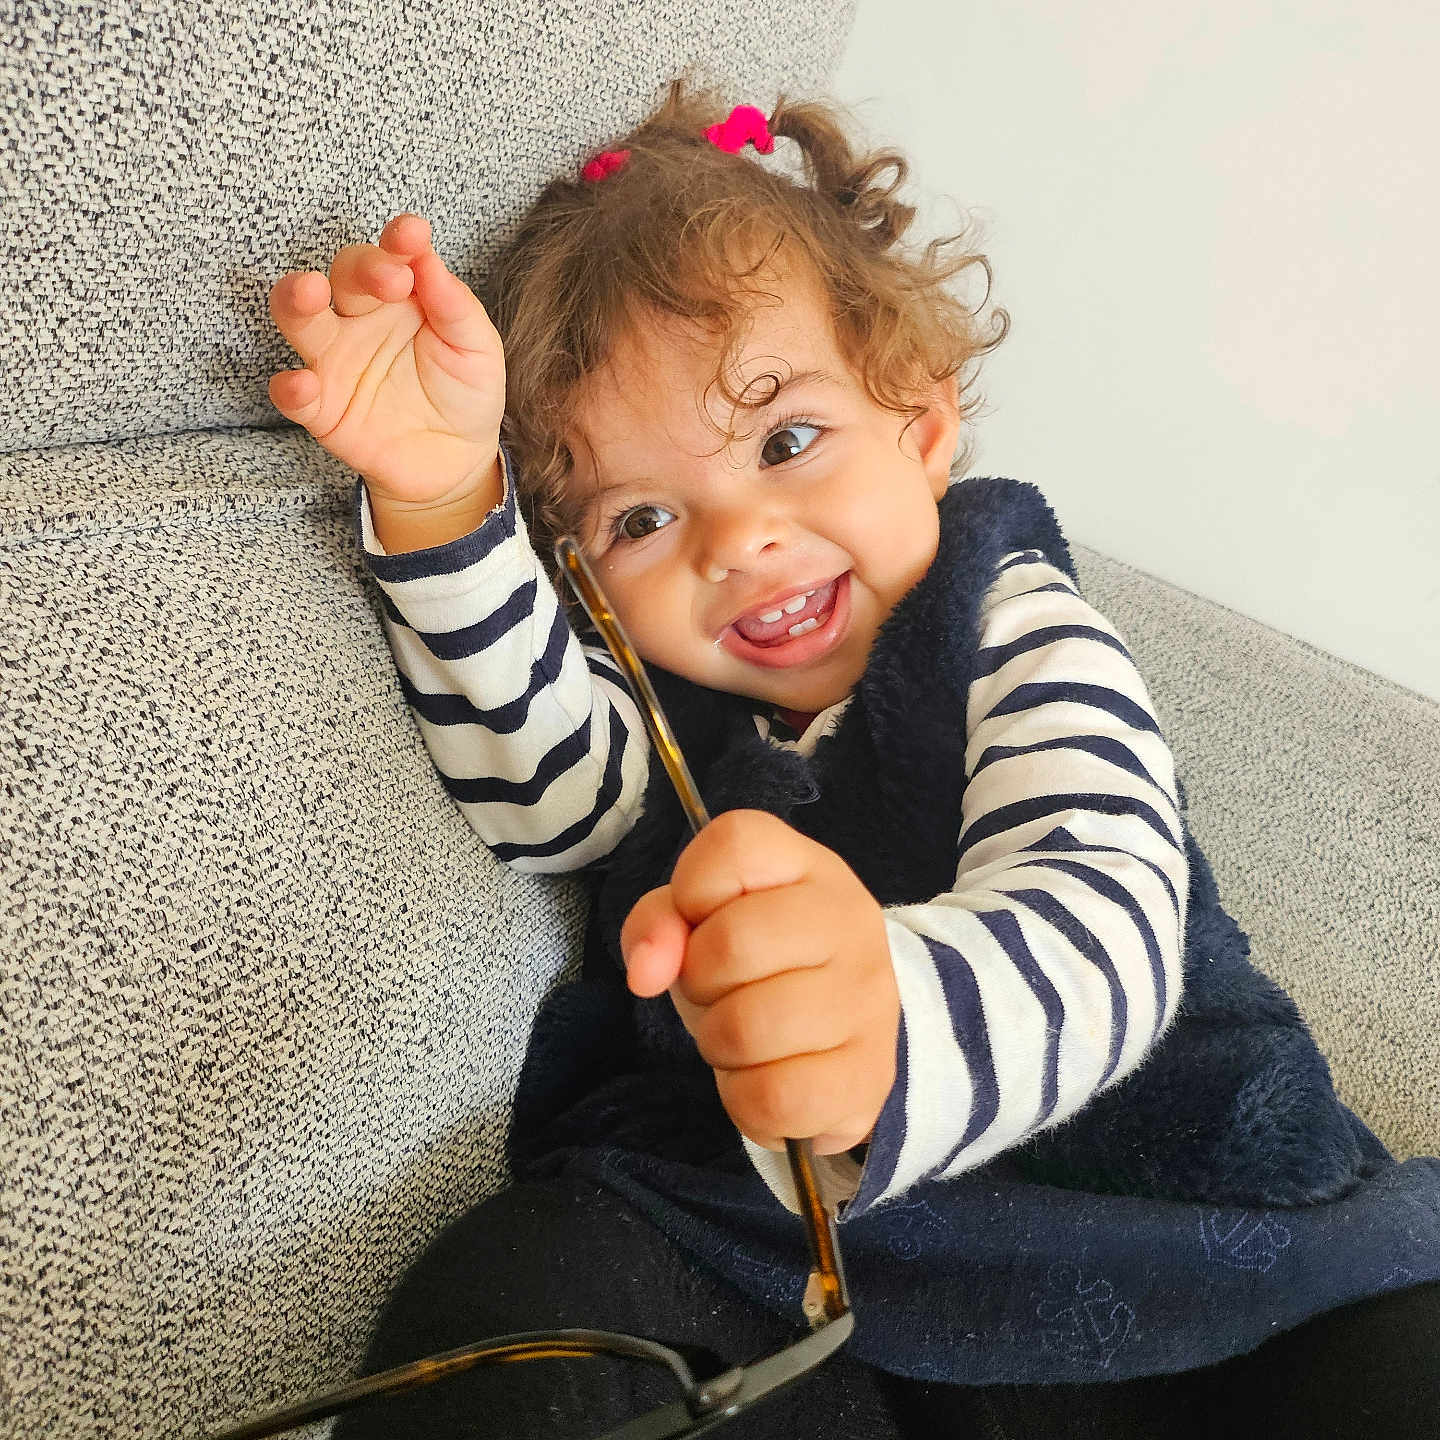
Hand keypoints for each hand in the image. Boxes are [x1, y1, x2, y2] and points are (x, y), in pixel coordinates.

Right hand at [268, 213, 504, 508]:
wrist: (457, 462)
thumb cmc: (466, 393)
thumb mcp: (477, 349)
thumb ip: (455, 306)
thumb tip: (429, 258)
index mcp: (401, 297)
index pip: (391, 257)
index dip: (398, 241)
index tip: (412, 234)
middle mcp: (361, 320)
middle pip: (344, 277)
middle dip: (361, 268)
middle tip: (391, 278)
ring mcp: (336, 362)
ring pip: (300, 319)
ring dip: (296, 300)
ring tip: (309, 292)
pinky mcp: (323, 409)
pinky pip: (294, 394)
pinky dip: (290, 388)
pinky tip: (303, 384)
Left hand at [621, 810, 899, 1155]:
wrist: (841, 1036)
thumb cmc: (760, 966)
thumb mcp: (702, 925)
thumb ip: (659, 923)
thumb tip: (645, 972)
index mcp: (808, 866)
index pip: (735, 845)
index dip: (692, 890)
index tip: (702, 920)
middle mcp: (850, 920)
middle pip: (732, 943)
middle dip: (699, 980)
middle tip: (722, 990)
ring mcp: (868, 999)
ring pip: (746, 1029)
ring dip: (719, 1044)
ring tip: (743, 1035)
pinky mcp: (868, 1076)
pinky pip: (770, 1097)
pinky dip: (744, 1100)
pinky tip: (765, 1078)